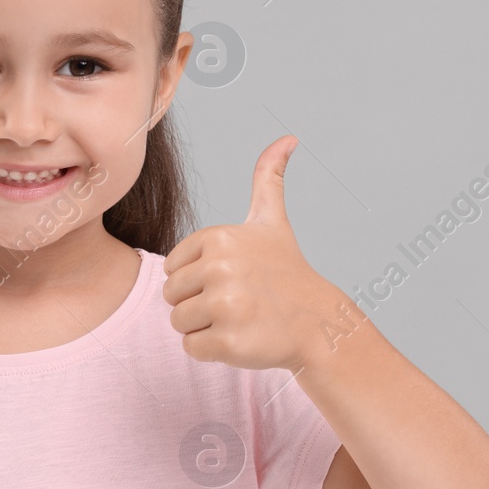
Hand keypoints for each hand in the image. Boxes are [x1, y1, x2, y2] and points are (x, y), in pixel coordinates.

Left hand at [162, 135, 346, 371]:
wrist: (317, 323)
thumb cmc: (287, 273)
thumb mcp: (272, 220)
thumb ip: (269, 178)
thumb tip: (288, 138)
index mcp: (217, 238)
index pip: (172, 268)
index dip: (197, 279)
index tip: (232, 279)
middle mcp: (219, 268)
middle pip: (171, 296)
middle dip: (198, 304)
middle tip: (236, 303)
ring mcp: (224, 306)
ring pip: (178, 323)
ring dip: (204, 328)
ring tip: (239, 319)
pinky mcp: (227, 341)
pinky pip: (191, 349)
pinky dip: (212, 351)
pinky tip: (242, 338)